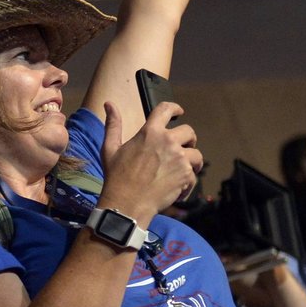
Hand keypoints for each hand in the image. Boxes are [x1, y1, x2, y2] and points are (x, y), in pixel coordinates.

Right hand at [99, 100, 202, 222]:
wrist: (127, 202)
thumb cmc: (117, 176)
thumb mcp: (110, 148)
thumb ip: (113, 124)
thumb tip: (108, 103)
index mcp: (150, 132)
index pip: (166, 110)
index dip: (174, 108)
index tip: (179, 112)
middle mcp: (168, 142)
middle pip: (189, 132)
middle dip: (188, 139)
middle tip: (182, 148)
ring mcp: (179, 158)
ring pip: (196, 154)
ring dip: (191, 161)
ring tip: (181, 170)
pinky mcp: (186, 175)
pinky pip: (194, 175)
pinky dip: (187, 182)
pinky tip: (176, 188)